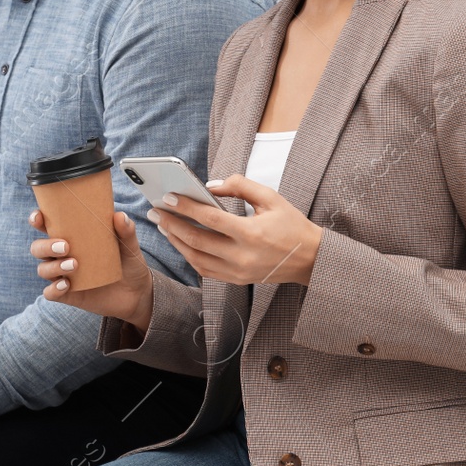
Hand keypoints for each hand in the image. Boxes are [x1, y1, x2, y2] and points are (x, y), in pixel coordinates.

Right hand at [32, 209, 154, 333]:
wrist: (137, 293)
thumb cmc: (128, 263)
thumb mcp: (129, 246)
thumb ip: (126, 231)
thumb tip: (119, 216)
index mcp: (72, 237)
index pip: (46, 226)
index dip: (37, 220)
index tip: (39, 217)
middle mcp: (62, 255)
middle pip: (38, 248)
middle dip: (45, 246)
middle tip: (65, 246)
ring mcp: (64, 275)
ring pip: (43, 269)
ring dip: (53, 266)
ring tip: (74, 264)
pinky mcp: (69, 294)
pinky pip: (50, 293)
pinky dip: (54, 289)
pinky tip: (66, 284)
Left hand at [149, 174, 321, 286]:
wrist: (310, 259)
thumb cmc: (291, 224)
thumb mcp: (271, 197)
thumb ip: (240, 186)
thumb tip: (210, 184)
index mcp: (252, 234)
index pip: (210, 219)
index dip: (186, 207)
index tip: (168, 197)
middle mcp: (242, 256)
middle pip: (196, 240)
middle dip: (171, 224)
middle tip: (155, 211)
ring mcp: (238, 272)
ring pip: (196, 258)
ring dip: (176, 242)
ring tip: (163, 226)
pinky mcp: (237, 280)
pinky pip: (205, 270)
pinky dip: (189, 256)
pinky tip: (181, 242)